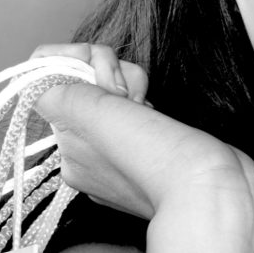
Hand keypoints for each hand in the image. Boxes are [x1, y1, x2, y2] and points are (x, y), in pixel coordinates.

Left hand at [28, 43, 253, 233]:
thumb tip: (42, 76)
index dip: (74, 63)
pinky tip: (160, 118)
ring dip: (133, 86)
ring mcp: (120, 155)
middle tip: (130, 97)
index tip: (102, 75)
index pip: (49, 85)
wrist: (211, 189)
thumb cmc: (153, 156)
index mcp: (67, 149)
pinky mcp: (153, 149)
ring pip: (113, 95)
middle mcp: (88, 155)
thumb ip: (54, 91)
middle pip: (82, 85)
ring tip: (149, 109)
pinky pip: (138, 112)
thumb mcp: (87, 114)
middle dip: (109, 73)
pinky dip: (149, 104)